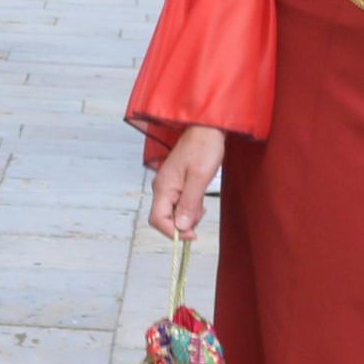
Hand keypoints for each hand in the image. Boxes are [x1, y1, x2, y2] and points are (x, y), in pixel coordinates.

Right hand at [148, 123, 224, 238]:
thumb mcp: (199, 177)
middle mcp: (162, 188)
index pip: (157, 219)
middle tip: (201, 213)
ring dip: (188, 215)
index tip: (192, 235)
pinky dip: (190, 207)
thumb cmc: (204, 147)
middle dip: (182, 223)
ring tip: (202, 201)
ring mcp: (168, 186)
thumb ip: (189, 204)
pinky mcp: (176, 184)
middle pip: (164, 218)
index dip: (173, 232)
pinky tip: (200, 198)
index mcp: (163, 186)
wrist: (207, 129)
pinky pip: (179, 203)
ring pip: (173, 212)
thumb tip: (181, 227)